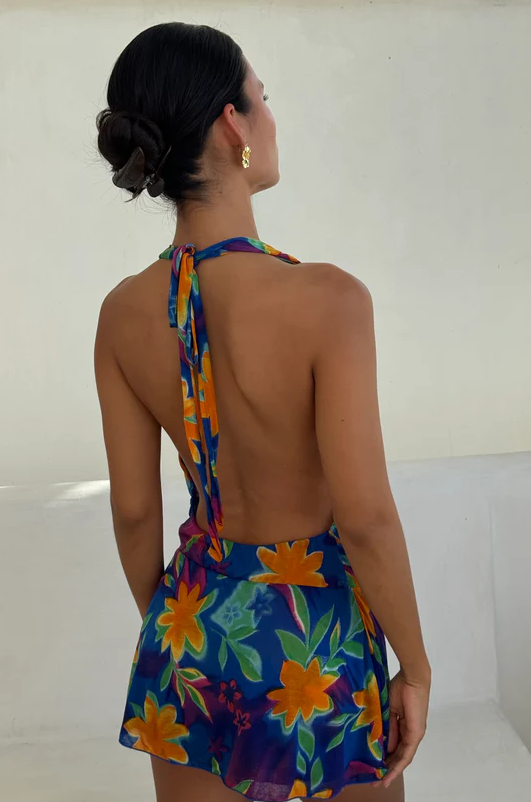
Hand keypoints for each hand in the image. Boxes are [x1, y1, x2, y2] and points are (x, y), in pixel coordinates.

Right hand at [375, 667, 430, 788]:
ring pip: (403, 757)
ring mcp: (414, 734)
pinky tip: (390, 773)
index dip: (384, 755)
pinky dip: (398, 765)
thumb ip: (386, 726)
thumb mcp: (388, 709)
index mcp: (403, 725)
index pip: (394, 745)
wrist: (411, 678)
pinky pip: (407, 754)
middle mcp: (410, 732)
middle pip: (399, 754)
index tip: (373, 764)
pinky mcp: (416, 734)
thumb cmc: (399, 687)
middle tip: (374, 778)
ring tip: (380, 781)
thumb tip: (382, 744)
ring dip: (392, 770)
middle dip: (387, 767)